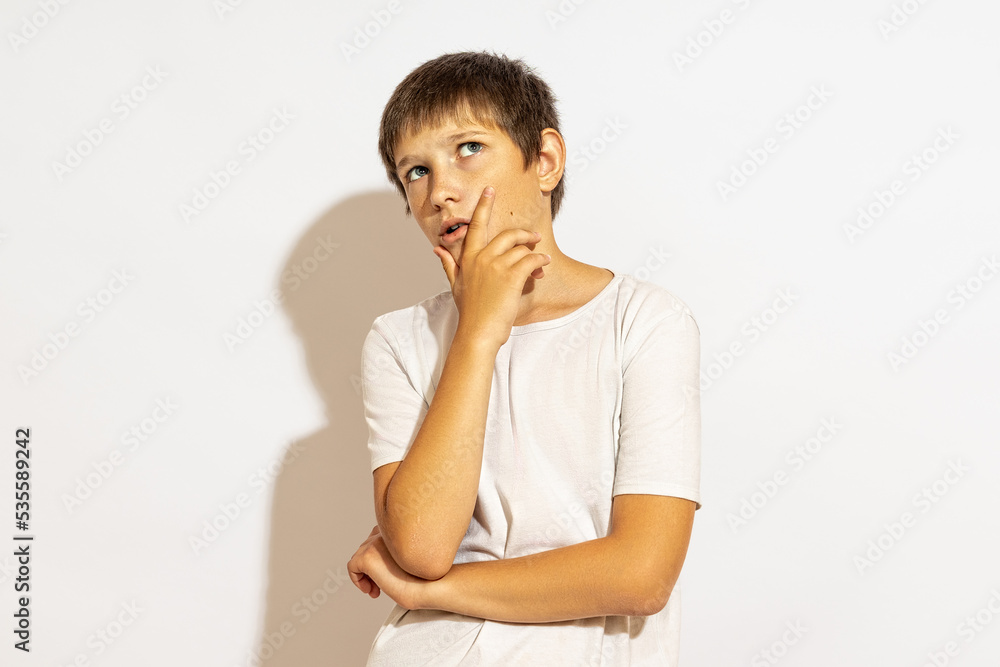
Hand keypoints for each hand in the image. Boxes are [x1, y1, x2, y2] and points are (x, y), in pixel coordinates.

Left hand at [347, 525, 425, 609]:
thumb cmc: (425, 577)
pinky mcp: (367, 557)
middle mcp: (384, 532)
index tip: (386, 576)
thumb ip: (395, 551)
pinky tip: (370, 590)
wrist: (429, 585)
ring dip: (365, 575)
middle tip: (380, 586)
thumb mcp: (410, 558)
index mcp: (396, 528)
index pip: (377, 538)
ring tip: (376, 590)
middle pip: (365, 549)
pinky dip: (357, 580)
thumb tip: (381, 561)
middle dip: (370, 570)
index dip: (378, 559)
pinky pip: (352, 567)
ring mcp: (375, 543)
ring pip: (358, 558)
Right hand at [432, 186, 550, 348]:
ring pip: (521, 248)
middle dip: (523, 234)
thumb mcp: (455, 285)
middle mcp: (481, 258)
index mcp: (468, 259)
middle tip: (533, 237)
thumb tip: (436, 249)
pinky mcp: (511, 276)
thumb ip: (448, 264)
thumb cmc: (469, 312)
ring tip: (542, 260)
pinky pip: (530, 259)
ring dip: (534, 252)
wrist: (478, 333)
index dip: (484, 206)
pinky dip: (540, 260)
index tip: (490, 190)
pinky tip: (543, 265)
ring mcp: (496, 266)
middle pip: (506, 235)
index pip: (476, 226)